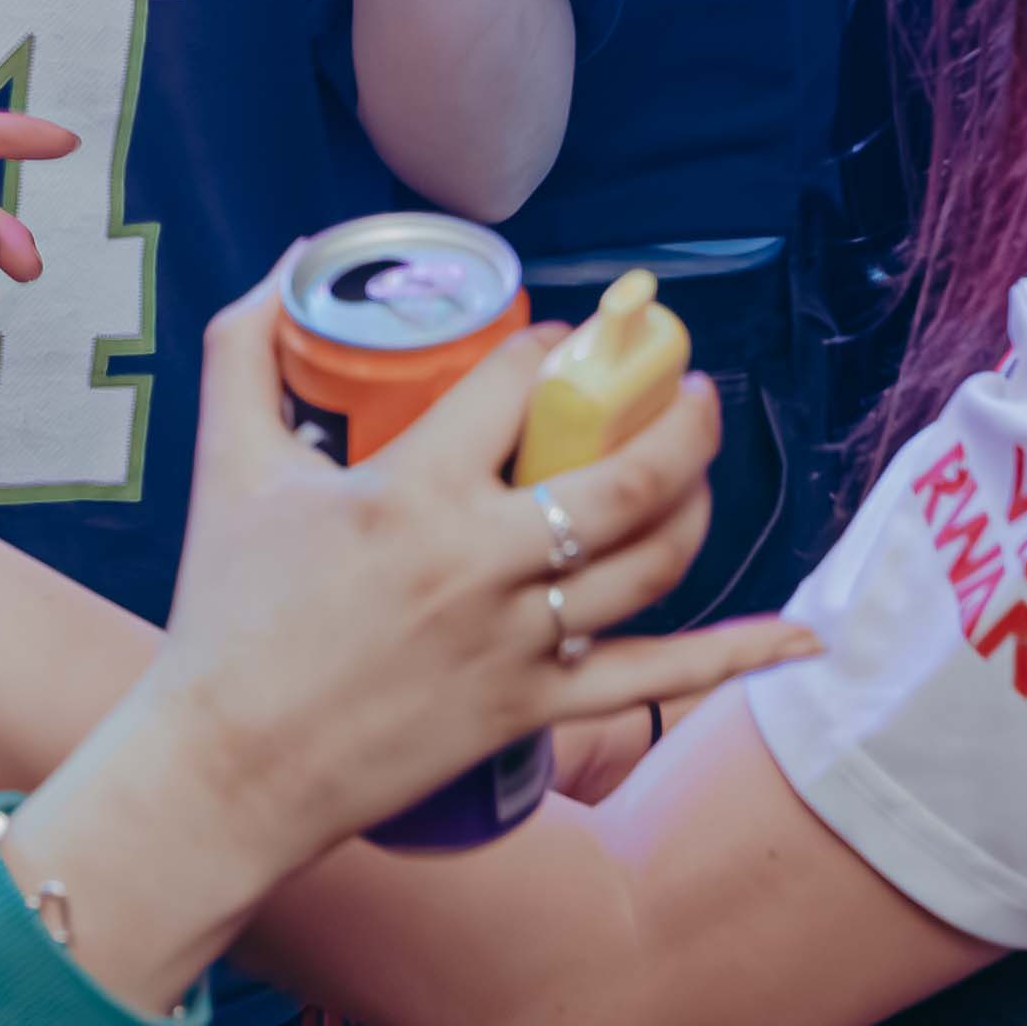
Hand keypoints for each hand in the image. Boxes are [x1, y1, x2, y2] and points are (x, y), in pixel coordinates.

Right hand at [133, 285, 809, 860]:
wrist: (225, 768)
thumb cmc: (223, 612)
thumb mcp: (226, 463)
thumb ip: (246, 347)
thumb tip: (292, 257)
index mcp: (410, 491)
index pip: (518, 383)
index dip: (554, 344)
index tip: (558, 341)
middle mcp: (481, 563)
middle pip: (626, 472)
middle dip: (678, 415)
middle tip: (686, 383)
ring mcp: (517, 643)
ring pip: (652, 561)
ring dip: (697, 500)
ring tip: (698, 461)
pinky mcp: (532, 711)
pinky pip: (657, 681)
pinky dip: (737, 659)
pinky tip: (802, 642)